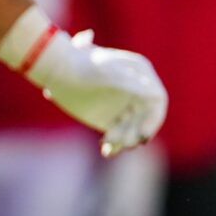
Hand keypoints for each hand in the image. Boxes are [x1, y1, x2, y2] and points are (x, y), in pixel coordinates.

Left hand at [36, 30, 168, 156]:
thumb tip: (155, 96)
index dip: (154, 119)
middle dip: (136, 132)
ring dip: (125, 140)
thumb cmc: (82, 66)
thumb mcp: (108, 72)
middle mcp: (137, 91)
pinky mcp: (112, 120)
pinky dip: (115, 145)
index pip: (157, 100)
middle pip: (146, 119)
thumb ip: (131, 82)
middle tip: (125, 144)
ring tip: (109, 144)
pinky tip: (106, 150)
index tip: (144, 135)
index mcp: (141, 74)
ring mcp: (124, 106)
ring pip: (132, 130)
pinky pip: (119, 136)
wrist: (58, 71)